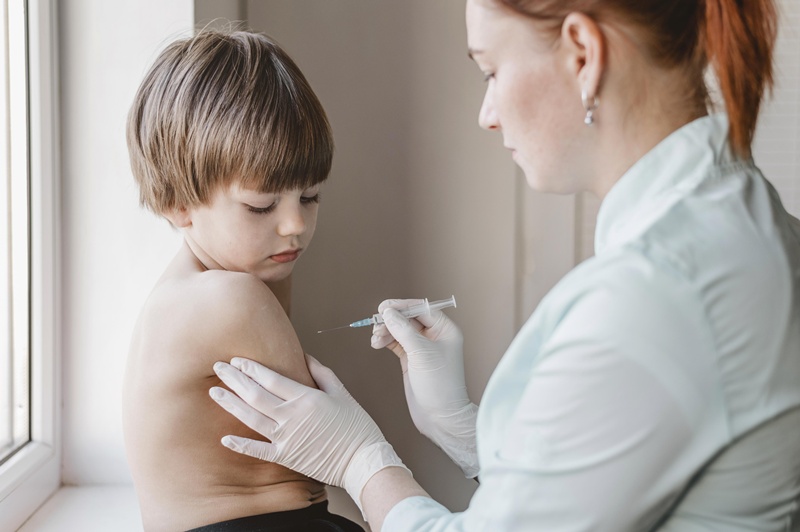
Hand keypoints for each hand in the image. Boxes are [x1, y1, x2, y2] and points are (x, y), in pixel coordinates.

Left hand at [210, 354, 408, 513]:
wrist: (362, 460)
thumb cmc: (356, 425)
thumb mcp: (341, 393)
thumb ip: (321, 373)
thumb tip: (304, 356)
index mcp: (306, 397)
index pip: (271, 378)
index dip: (251, 368)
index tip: (236, 360)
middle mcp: (292, 416)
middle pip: (256, 394)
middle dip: (234, 379)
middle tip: (218, 367)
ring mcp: (286, 437)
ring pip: (251, 417)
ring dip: (231, 404)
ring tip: (214, 392)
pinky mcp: (286, 456)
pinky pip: (258, 450)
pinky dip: (240, 445)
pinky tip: (224, 438)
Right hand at [372, 300, 478, 477]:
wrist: (440, 417)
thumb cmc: (439, 384)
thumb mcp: (421, 353)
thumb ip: (403, 330)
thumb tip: (388, 312)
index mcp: (445, 330)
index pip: (421, 308)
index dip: (402, 306)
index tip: (383, 307)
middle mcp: (435, 336)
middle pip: (408, 318)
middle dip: (391, 320)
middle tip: (375, 323)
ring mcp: (422, 348)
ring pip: (400, 330)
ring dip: (385, 331)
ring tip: (375, 339)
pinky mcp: (411, 359)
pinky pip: (396, 343)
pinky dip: (386, 341)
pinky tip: (377, 343)